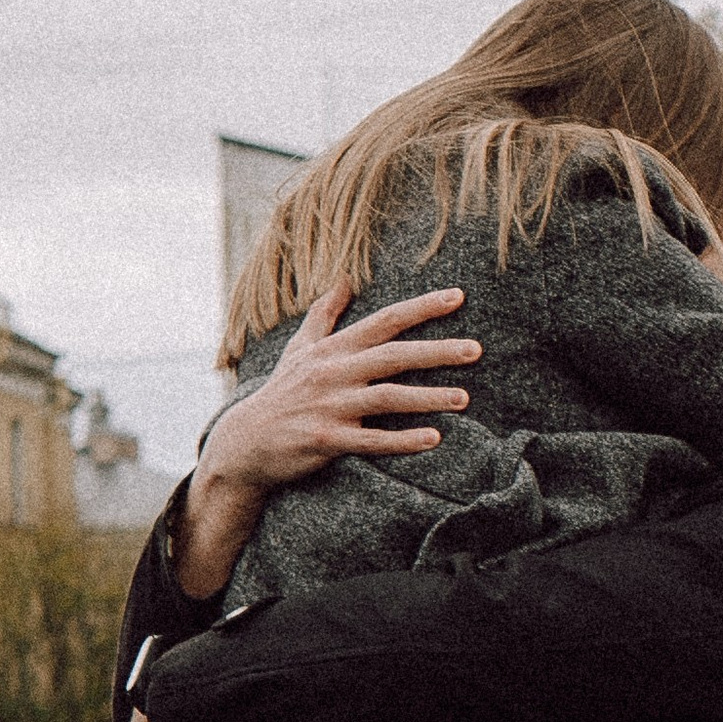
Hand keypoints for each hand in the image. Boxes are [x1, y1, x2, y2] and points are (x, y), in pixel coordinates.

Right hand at [175, 286, 481, 597]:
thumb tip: (345, 279)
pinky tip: (433, 439)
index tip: (458, 297)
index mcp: (334, 349)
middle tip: (476, 349)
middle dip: (437, 351)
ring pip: (387, 398)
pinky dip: (403, 441)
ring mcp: (330, 407)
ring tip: (464, 398)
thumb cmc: (281, 393)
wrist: (246, 442)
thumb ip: (325, 315)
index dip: (422, 308)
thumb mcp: (299, 348)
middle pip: (393, 356)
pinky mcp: (327, 440)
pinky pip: (372, 441)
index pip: (384, 321)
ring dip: (428, 398)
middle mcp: (334, 373)